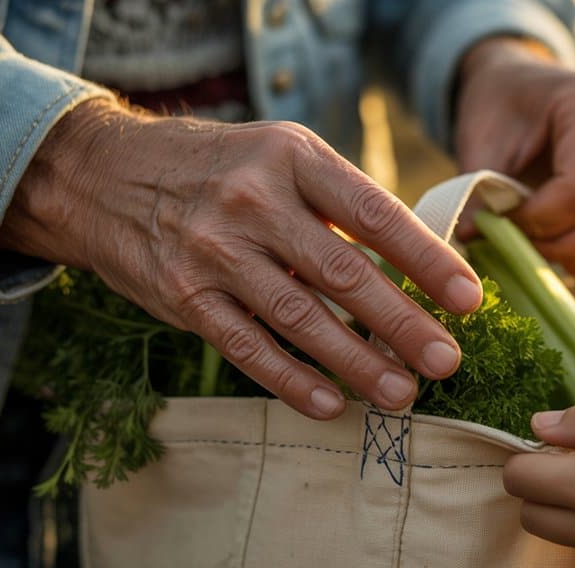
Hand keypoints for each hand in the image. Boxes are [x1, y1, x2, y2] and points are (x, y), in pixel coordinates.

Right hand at [0, 99, 482, 418]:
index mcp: (294, 158)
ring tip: (402, 393)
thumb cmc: (221, 167)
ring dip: (357, 363)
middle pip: (344, 272)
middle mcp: (254, 201)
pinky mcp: (183, 297)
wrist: (106, 174)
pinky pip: (247, 347)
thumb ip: (342, 203)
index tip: (469, 298)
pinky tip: (332, 403)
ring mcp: (214, 251)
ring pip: (299, 318)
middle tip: (447, 362)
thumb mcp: (283, 156)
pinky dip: (291, 380)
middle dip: (402, 324)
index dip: (427, 259)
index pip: (375, 213)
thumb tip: (420, 262)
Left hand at [453, 38, 574, 273]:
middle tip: (519, 249)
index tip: (499, 224)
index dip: (539, 222)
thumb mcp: (479, 144)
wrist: (517, 85)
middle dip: (562, 249)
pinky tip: (555, 239)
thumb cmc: (497, 109)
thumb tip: (471, 246)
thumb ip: (479, 196)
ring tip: (534, 244)